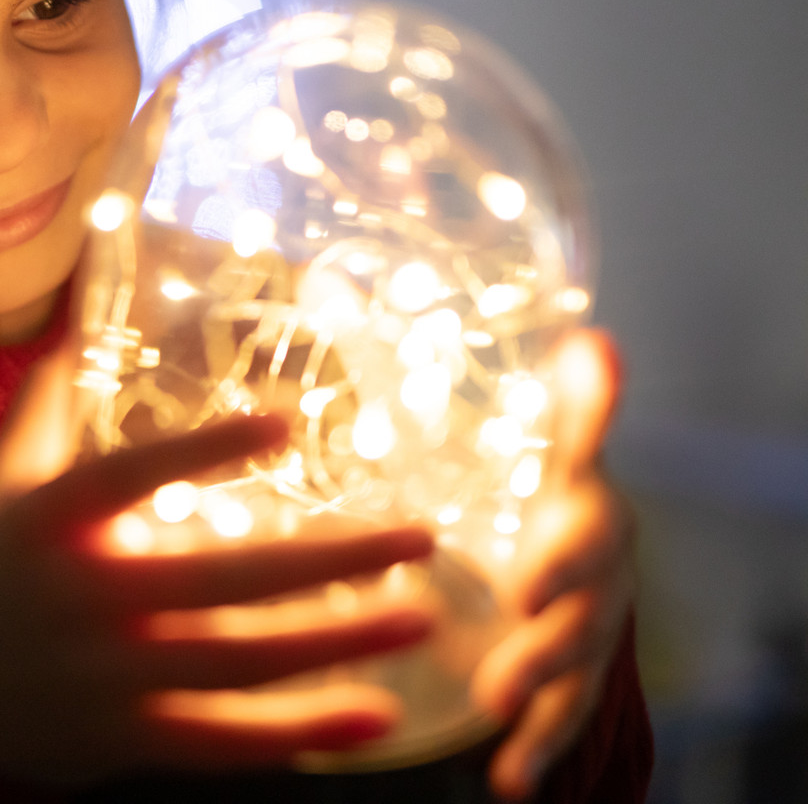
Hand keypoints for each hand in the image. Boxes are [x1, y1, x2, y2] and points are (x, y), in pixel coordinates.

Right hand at [0, 351, 437, 787]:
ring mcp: (110, 676)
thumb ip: (39, 416)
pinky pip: (225, 740)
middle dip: (330, 559)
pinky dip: (300, 733)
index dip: (206, 450)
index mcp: (51, 523)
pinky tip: (374, 715)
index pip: (134, 475)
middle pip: (223, 577)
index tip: (285, 423)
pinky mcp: (126, 738)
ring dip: (339, 640)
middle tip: (420, 538)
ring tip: (421, 614)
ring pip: (242, 659)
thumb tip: (67, 335)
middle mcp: (85, 597)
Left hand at [471, 330, 636, 799]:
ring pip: (573, 675)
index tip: (524, 586)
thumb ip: (572, 407)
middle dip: (544, 647)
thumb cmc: (550, 485)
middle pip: (582, 619)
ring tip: (499, 720)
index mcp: (594, 519)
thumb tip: (593, 342)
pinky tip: (506, 780)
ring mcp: (589, 634)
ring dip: (541, 705)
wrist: (570, 539)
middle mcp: (602, 583)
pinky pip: (558, 718)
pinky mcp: (567, 676)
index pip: (591, 538)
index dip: (563, 563)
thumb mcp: (554, 445)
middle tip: (500, 671)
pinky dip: (537, 749)